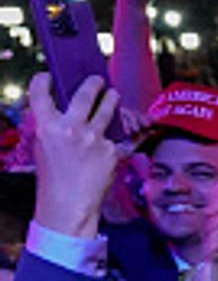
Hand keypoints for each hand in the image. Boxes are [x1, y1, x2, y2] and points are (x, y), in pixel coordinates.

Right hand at [28, 73, 118, 237]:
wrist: (70, 203)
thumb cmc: (53, 177)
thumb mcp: (41, 148)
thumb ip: (49, 127)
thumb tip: (57, 110)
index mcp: (47, 127)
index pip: (41, 95)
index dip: (42, 82)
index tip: (46, 77)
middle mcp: (72, 129)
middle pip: (84, 95)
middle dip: (93, 84)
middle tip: (98, 79)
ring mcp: (94, 138)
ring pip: (107, 110)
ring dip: (111, 99)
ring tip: (113, 94)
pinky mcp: (111, 149)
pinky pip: (113, 137)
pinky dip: (111, 138)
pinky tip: (107, 143)